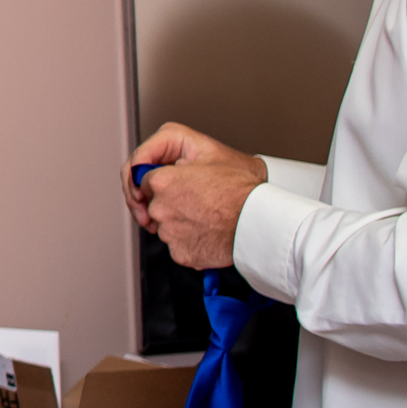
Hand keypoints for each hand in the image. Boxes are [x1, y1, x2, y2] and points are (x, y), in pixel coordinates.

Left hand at [122, 123, 267, 269]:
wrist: (261, 221)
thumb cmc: (241, 188)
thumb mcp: (207, 153)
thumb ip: (172, 154)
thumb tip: (160, 167)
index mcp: (163, 181)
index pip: (145, 181)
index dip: (163, 181)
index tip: (178, 186)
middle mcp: (160, 209)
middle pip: (154, 205)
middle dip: (171, 202)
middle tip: (198, 201)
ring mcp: (170, 233)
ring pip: (166, 226)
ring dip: (181, 222)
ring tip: (208, 215)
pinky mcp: (180, 254)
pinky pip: (179, 246)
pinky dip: (190, 241)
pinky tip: (209, 231)